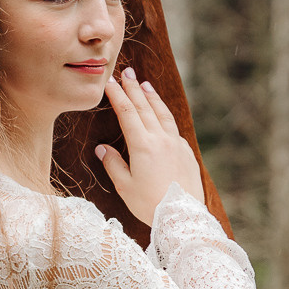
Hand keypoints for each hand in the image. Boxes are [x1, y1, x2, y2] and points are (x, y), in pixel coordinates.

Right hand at [95, 67, 204, 226]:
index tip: (109, 82)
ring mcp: (176, 143)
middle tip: (126, 72)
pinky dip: (164, 115)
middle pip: (144, 107)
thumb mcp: (125, 187)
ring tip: (144, 84)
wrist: (182, 216)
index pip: (127, 113)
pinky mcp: (186, 152)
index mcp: (142, 145)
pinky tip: (160, 113)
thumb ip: (113, 164)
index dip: (117, 95)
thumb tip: (102, 148)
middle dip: (133, 88)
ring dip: (152, 97)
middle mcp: (161, 139)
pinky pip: (173, 127)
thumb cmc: (150, 204)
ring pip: (162, 113)